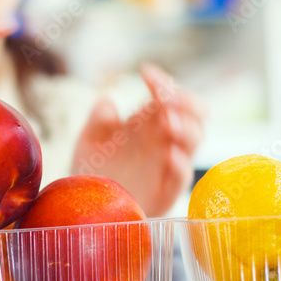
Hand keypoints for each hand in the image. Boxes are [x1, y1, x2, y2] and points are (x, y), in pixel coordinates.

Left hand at [71, 64, 206, 216]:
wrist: (85, 208)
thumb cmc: (91, 171)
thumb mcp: (89, 140)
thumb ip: (99, 119)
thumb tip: (108, 101)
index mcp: (149, 124)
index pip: (170, 96)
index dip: (163, 81)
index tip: (145, 72)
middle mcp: (163, 142)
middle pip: (195, 115)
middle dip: (185, 101)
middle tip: (165, 99)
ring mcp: (167, 167)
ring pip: (195, 141)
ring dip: (186, 127)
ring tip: (167, 121)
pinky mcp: (165, 193)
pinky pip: (182, 179)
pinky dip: (180, 164)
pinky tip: (169, 154)